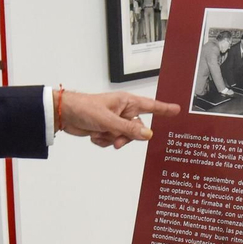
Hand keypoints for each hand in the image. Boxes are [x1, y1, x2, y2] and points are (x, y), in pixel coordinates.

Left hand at [59, 90, 179, 149]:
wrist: (66, 114)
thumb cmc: (85, 108)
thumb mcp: (109, 120)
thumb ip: (129, 129)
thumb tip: (148, 134)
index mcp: (127, 102)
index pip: (151, 106)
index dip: (164, 109)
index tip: (177, 110)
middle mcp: (123, 111)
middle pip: (136, 129)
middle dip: (125, 136)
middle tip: (115, 139)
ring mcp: (114, 121)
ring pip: (123, 137)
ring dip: (112, 139)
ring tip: (100, 133)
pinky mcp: (105, 129)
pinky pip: (111, 141)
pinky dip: (103, 141)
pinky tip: (94, 134)